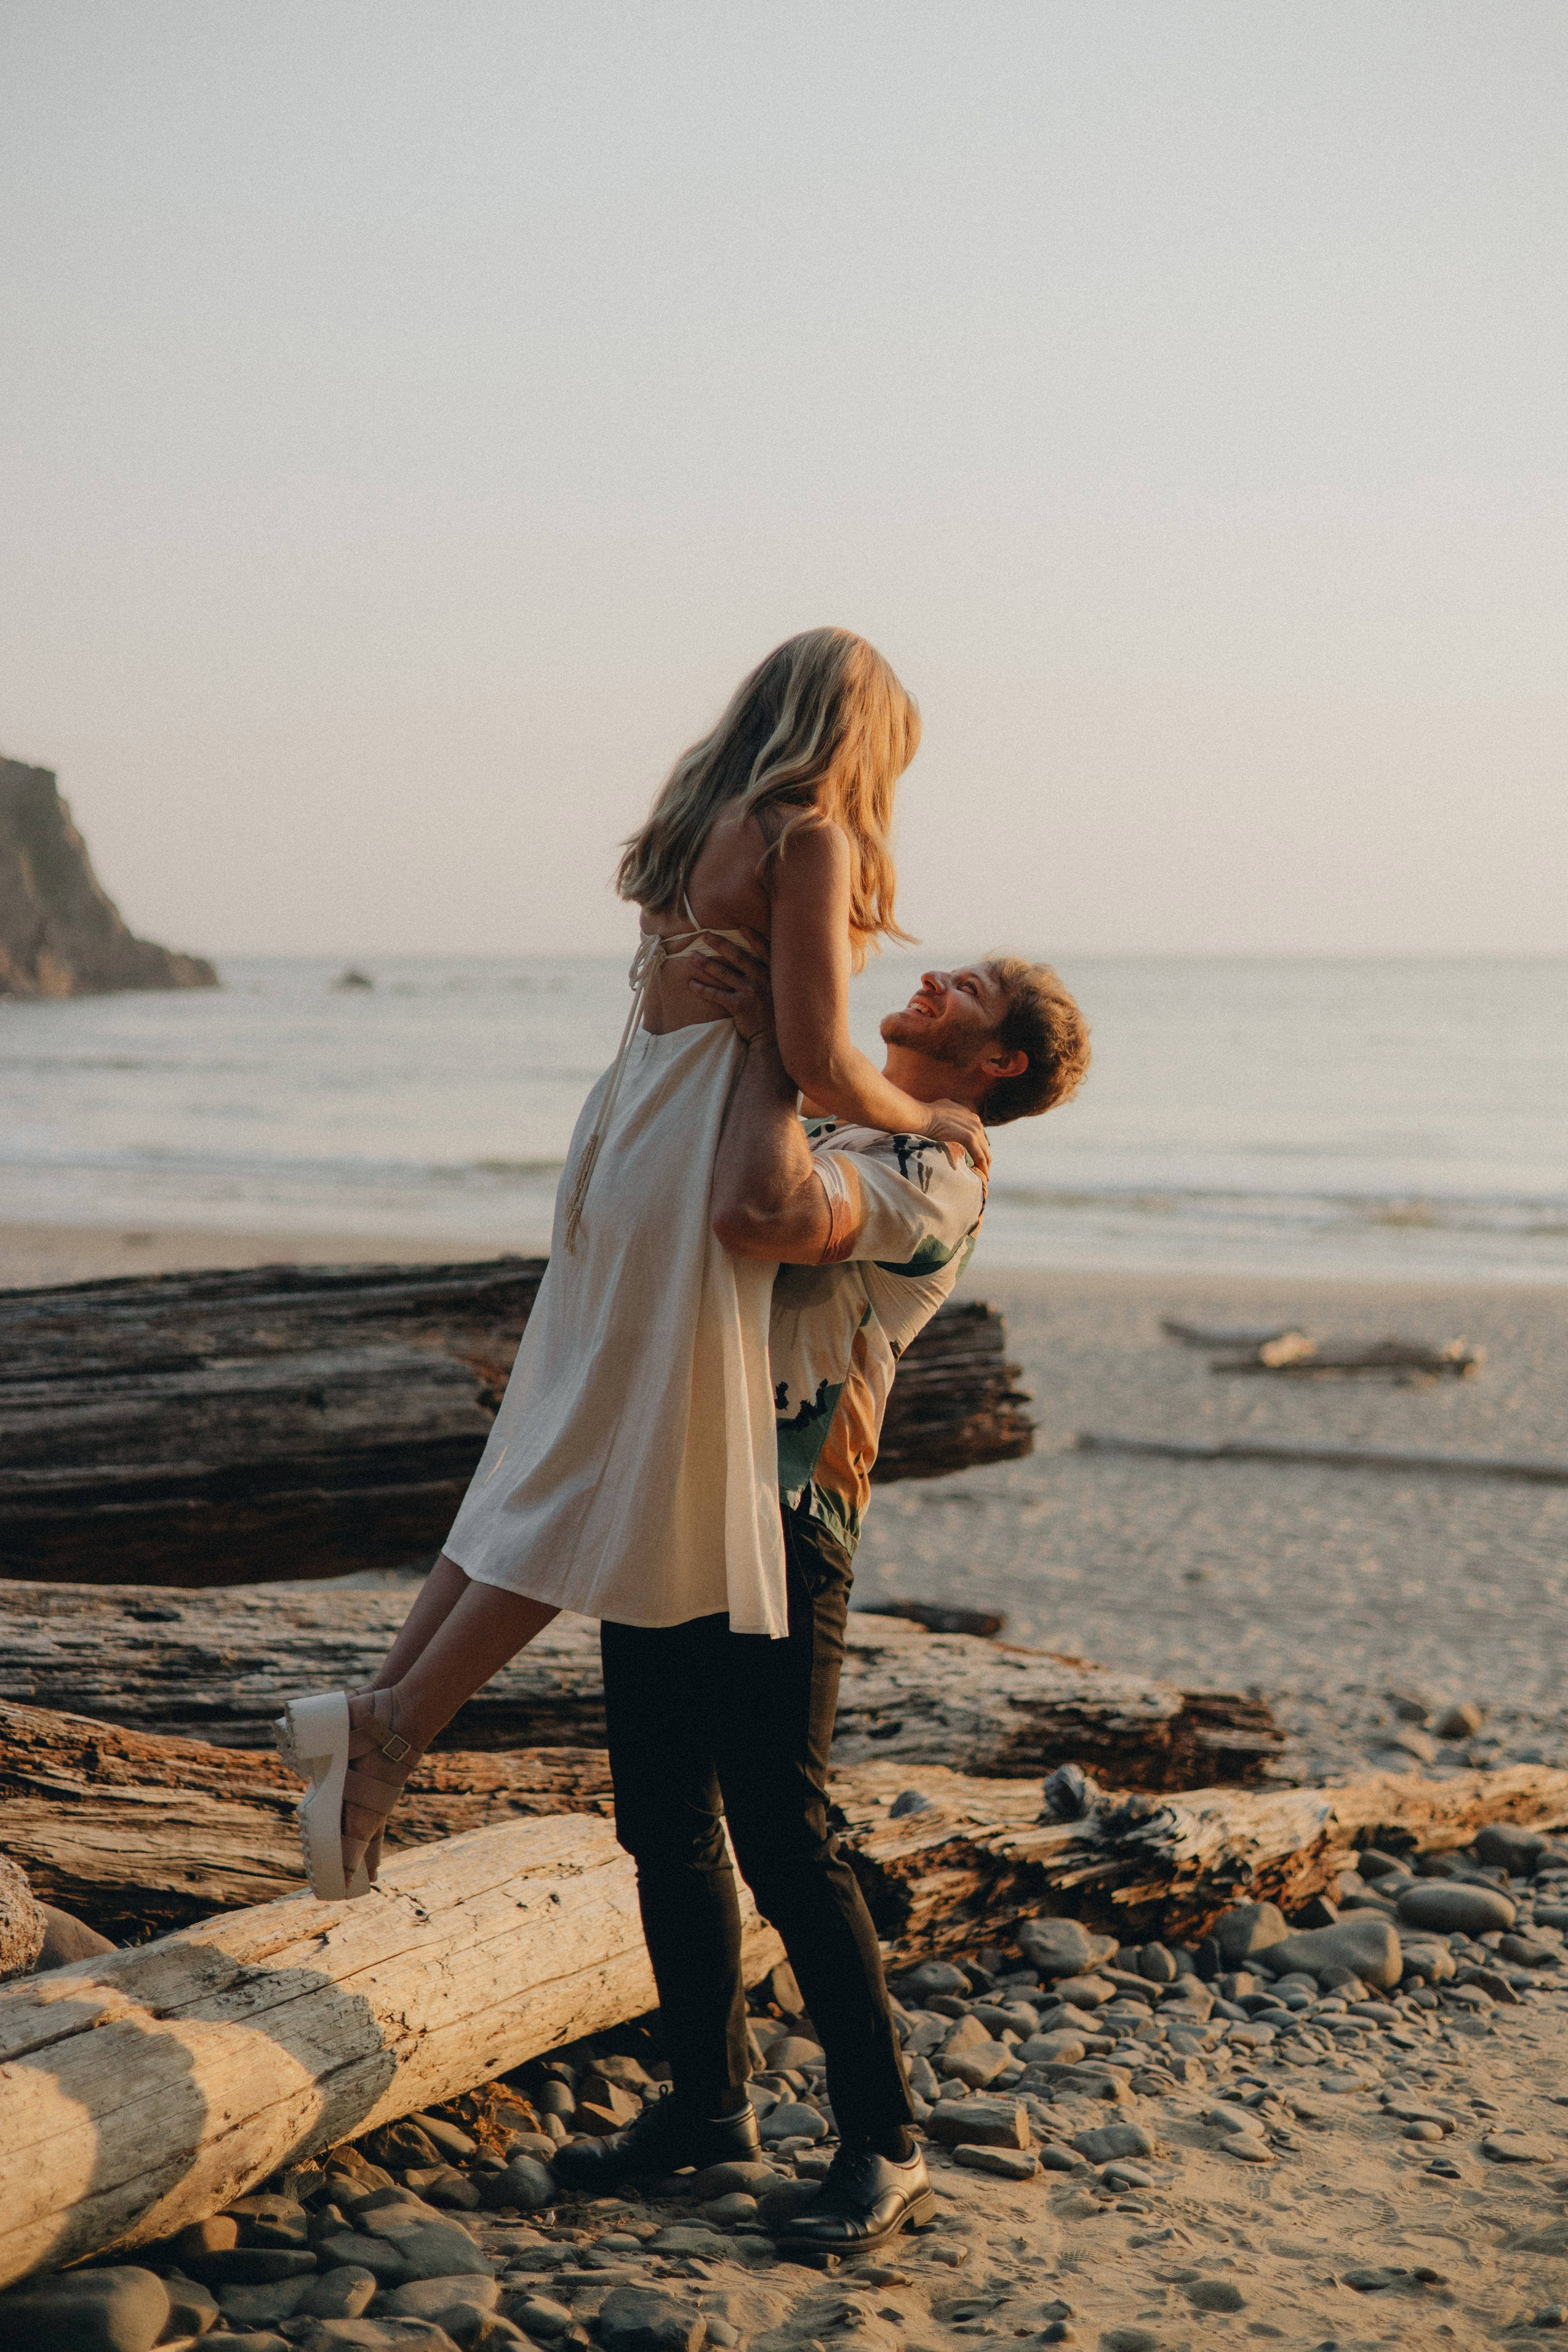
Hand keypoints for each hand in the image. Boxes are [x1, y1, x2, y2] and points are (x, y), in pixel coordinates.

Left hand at [687, 931, 774, 1045]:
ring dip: (706, 964)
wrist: (774, 1039)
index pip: (763, 950)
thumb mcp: (782, 991)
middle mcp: (762, 979)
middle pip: (738, 957)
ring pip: (723, 974)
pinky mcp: (738, 1006)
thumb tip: (762, 962)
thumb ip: (773, 976)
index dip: (752, 937)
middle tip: (705, 935)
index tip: (740, 926)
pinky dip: (703, 990)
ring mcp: (750, 992)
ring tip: (692, 957)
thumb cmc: (777, 1013)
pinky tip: (692, 984)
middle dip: (720, 944)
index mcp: (774, 973)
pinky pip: (717, 995)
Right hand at [920, 1099, 990, 1179]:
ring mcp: (973, 1128)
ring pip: (984, 1152)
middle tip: (983, 1174)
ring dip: (985, 1167)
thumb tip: (945, 1131)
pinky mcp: (969, 1137)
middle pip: (984, 1145)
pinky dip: (982, 1168)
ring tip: (983, 1179)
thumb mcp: (940, 1116)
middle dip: (985, 1160)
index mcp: (969, 1116)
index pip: (979, 1137)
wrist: (918, 1117)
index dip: (979, 1150)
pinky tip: (982, 1178)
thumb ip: (949, 1123)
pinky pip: (979, 1156)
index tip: (976, 1162)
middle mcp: (975, 1121)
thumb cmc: (922, 1118)